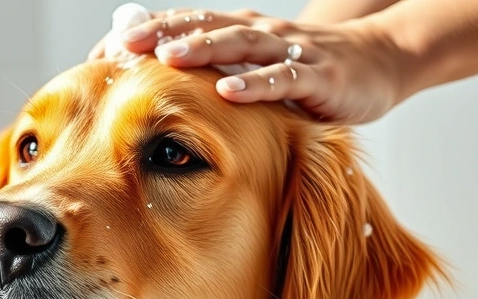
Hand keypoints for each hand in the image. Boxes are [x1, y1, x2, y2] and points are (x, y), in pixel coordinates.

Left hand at [88, 9, 410, 124]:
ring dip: (202, 50)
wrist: (376, 63)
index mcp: (237, 33)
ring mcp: (290, 51)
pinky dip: (257, 85)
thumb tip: (153, 89)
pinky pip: (285, 78)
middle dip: (161, 35)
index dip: (144, 36)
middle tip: (122, 46)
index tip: (102, 54)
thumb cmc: (304, 72)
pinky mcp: (320, 76)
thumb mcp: (253, 73)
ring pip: (239, 45)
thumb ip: (213, 77)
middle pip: (203, 27)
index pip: (183, 27)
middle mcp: (258, 34)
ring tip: (167, 58)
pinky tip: (228, 92)